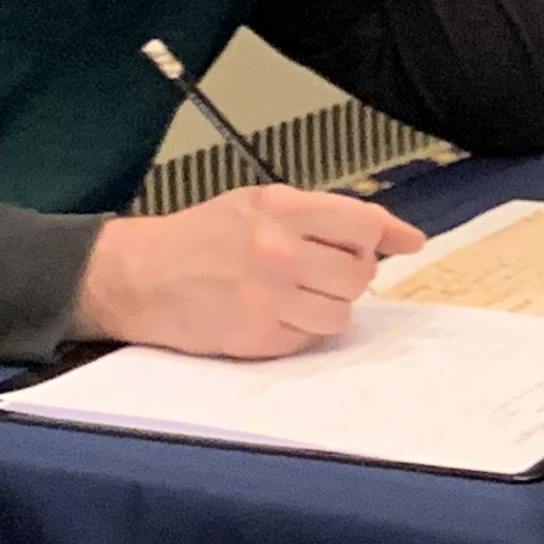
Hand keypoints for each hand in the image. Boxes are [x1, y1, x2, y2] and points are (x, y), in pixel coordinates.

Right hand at [74, 186, 426, 355]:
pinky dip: (302, 328)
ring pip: (342, 311)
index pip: (363, 224)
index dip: (385, 235)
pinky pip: (311, 338)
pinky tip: (275, 312)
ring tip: (297, 292)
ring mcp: (269, 297)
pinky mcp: (258, 336)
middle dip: (349, 272)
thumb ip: (329, 216)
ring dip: (328, 304)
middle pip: (360, 273)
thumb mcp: (259, 205)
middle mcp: (278, 251)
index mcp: (280, 209)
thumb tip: (405, 237)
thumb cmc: (202, 236)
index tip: (405, 243)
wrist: (138, 275)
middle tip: (322, 268)